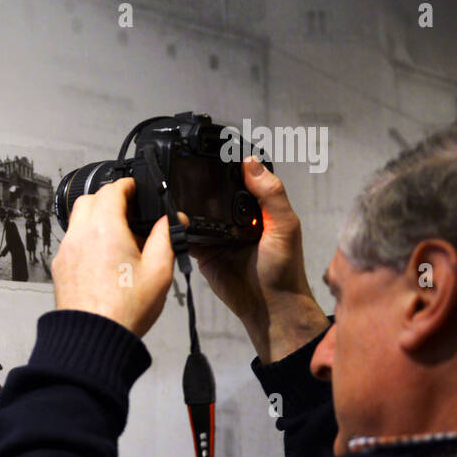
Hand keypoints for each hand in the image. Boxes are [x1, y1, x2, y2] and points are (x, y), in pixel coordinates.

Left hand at [51, 178, 175, 338]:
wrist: (93, 337)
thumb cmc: (124, 309)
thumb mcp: (159, 271)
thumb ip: (166, 237)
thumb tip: (171, 220)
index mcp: (104, 228)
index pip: (111, 190)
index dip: (126, 185)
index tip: (135, 188)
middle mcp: (80, 235)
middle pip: (89, 199)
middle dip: (108, 197)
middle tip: (129, 208)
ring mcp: (66, 251)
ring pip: (77, 219)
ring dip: (95, 217)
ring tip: (119, 233)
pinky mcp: (60, 267)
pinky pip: (72, 241)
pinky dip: (86, 237)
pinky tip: (104, 254)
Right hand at [189, 157, 328, 362]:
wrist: (268, 307)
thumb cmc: (284, 268)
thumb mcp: (285, 225)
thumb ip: (270, 194)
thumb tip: (250, 162)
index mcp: (258, 207)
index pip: (241, 179)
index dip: (230, 165)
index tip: (214, 149)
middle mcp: (236, 218)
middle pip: (214, 193)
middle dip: (202, 183)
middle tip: (185, 167)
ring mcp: (217, 234)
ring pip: (197, 212)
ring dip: (187, 204)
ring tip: (173, 189)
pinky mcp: (203, 251)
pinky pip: (187, 235)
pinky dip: (179, 228)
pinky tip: (172, 218)